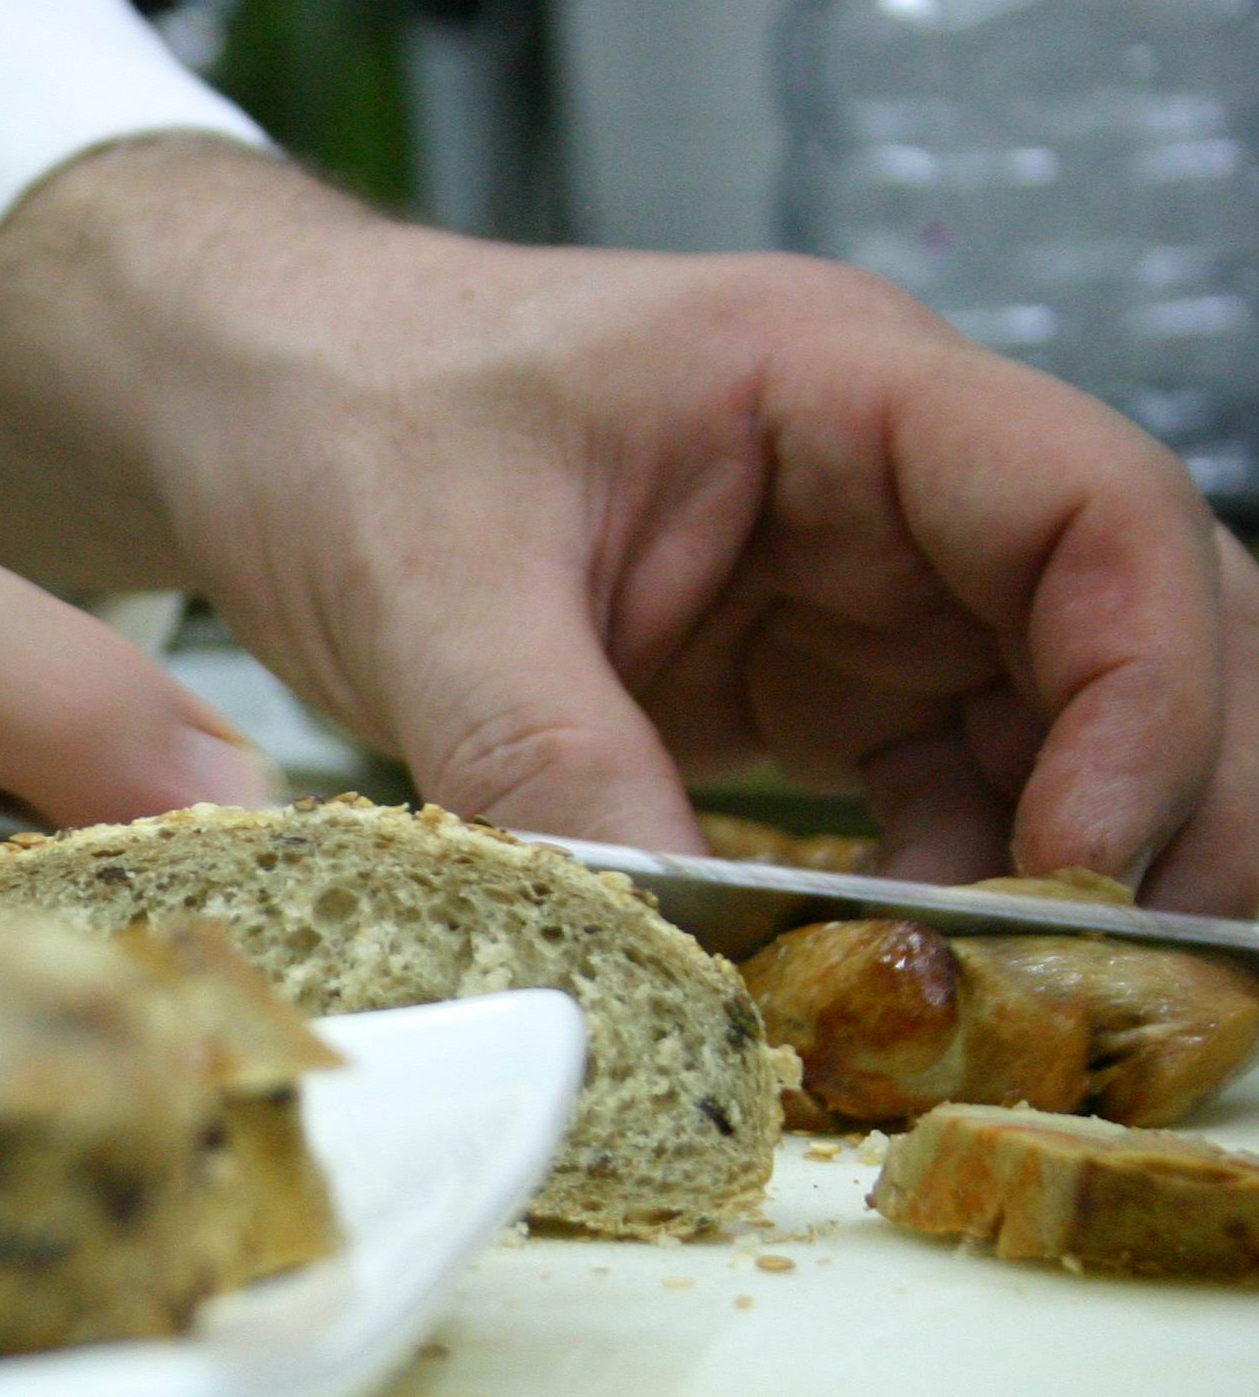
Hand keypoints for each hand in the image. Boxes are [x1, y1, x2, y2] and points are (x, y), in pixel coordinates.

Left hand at [0, 138, 1258, 916]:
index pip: (1098, 517)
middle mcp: (884, 483)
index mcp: (837, 386)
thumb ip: (543, 754)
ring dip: (1049, 872)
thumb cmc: (335, 406)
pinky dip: (932, 891)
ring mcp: (852, 585)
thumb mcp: (426, 580)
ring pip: (1050, 729)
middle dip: (1153, 804)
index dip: (1144, 695)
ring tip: (997, 1010)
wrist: (244, 403)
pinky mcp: (792, 680)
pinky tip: (885, 980)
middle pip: (1127, 633)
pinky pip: (928, 792)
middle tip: (1107, 981)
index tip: (1081, 864)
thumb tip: (660, 949)